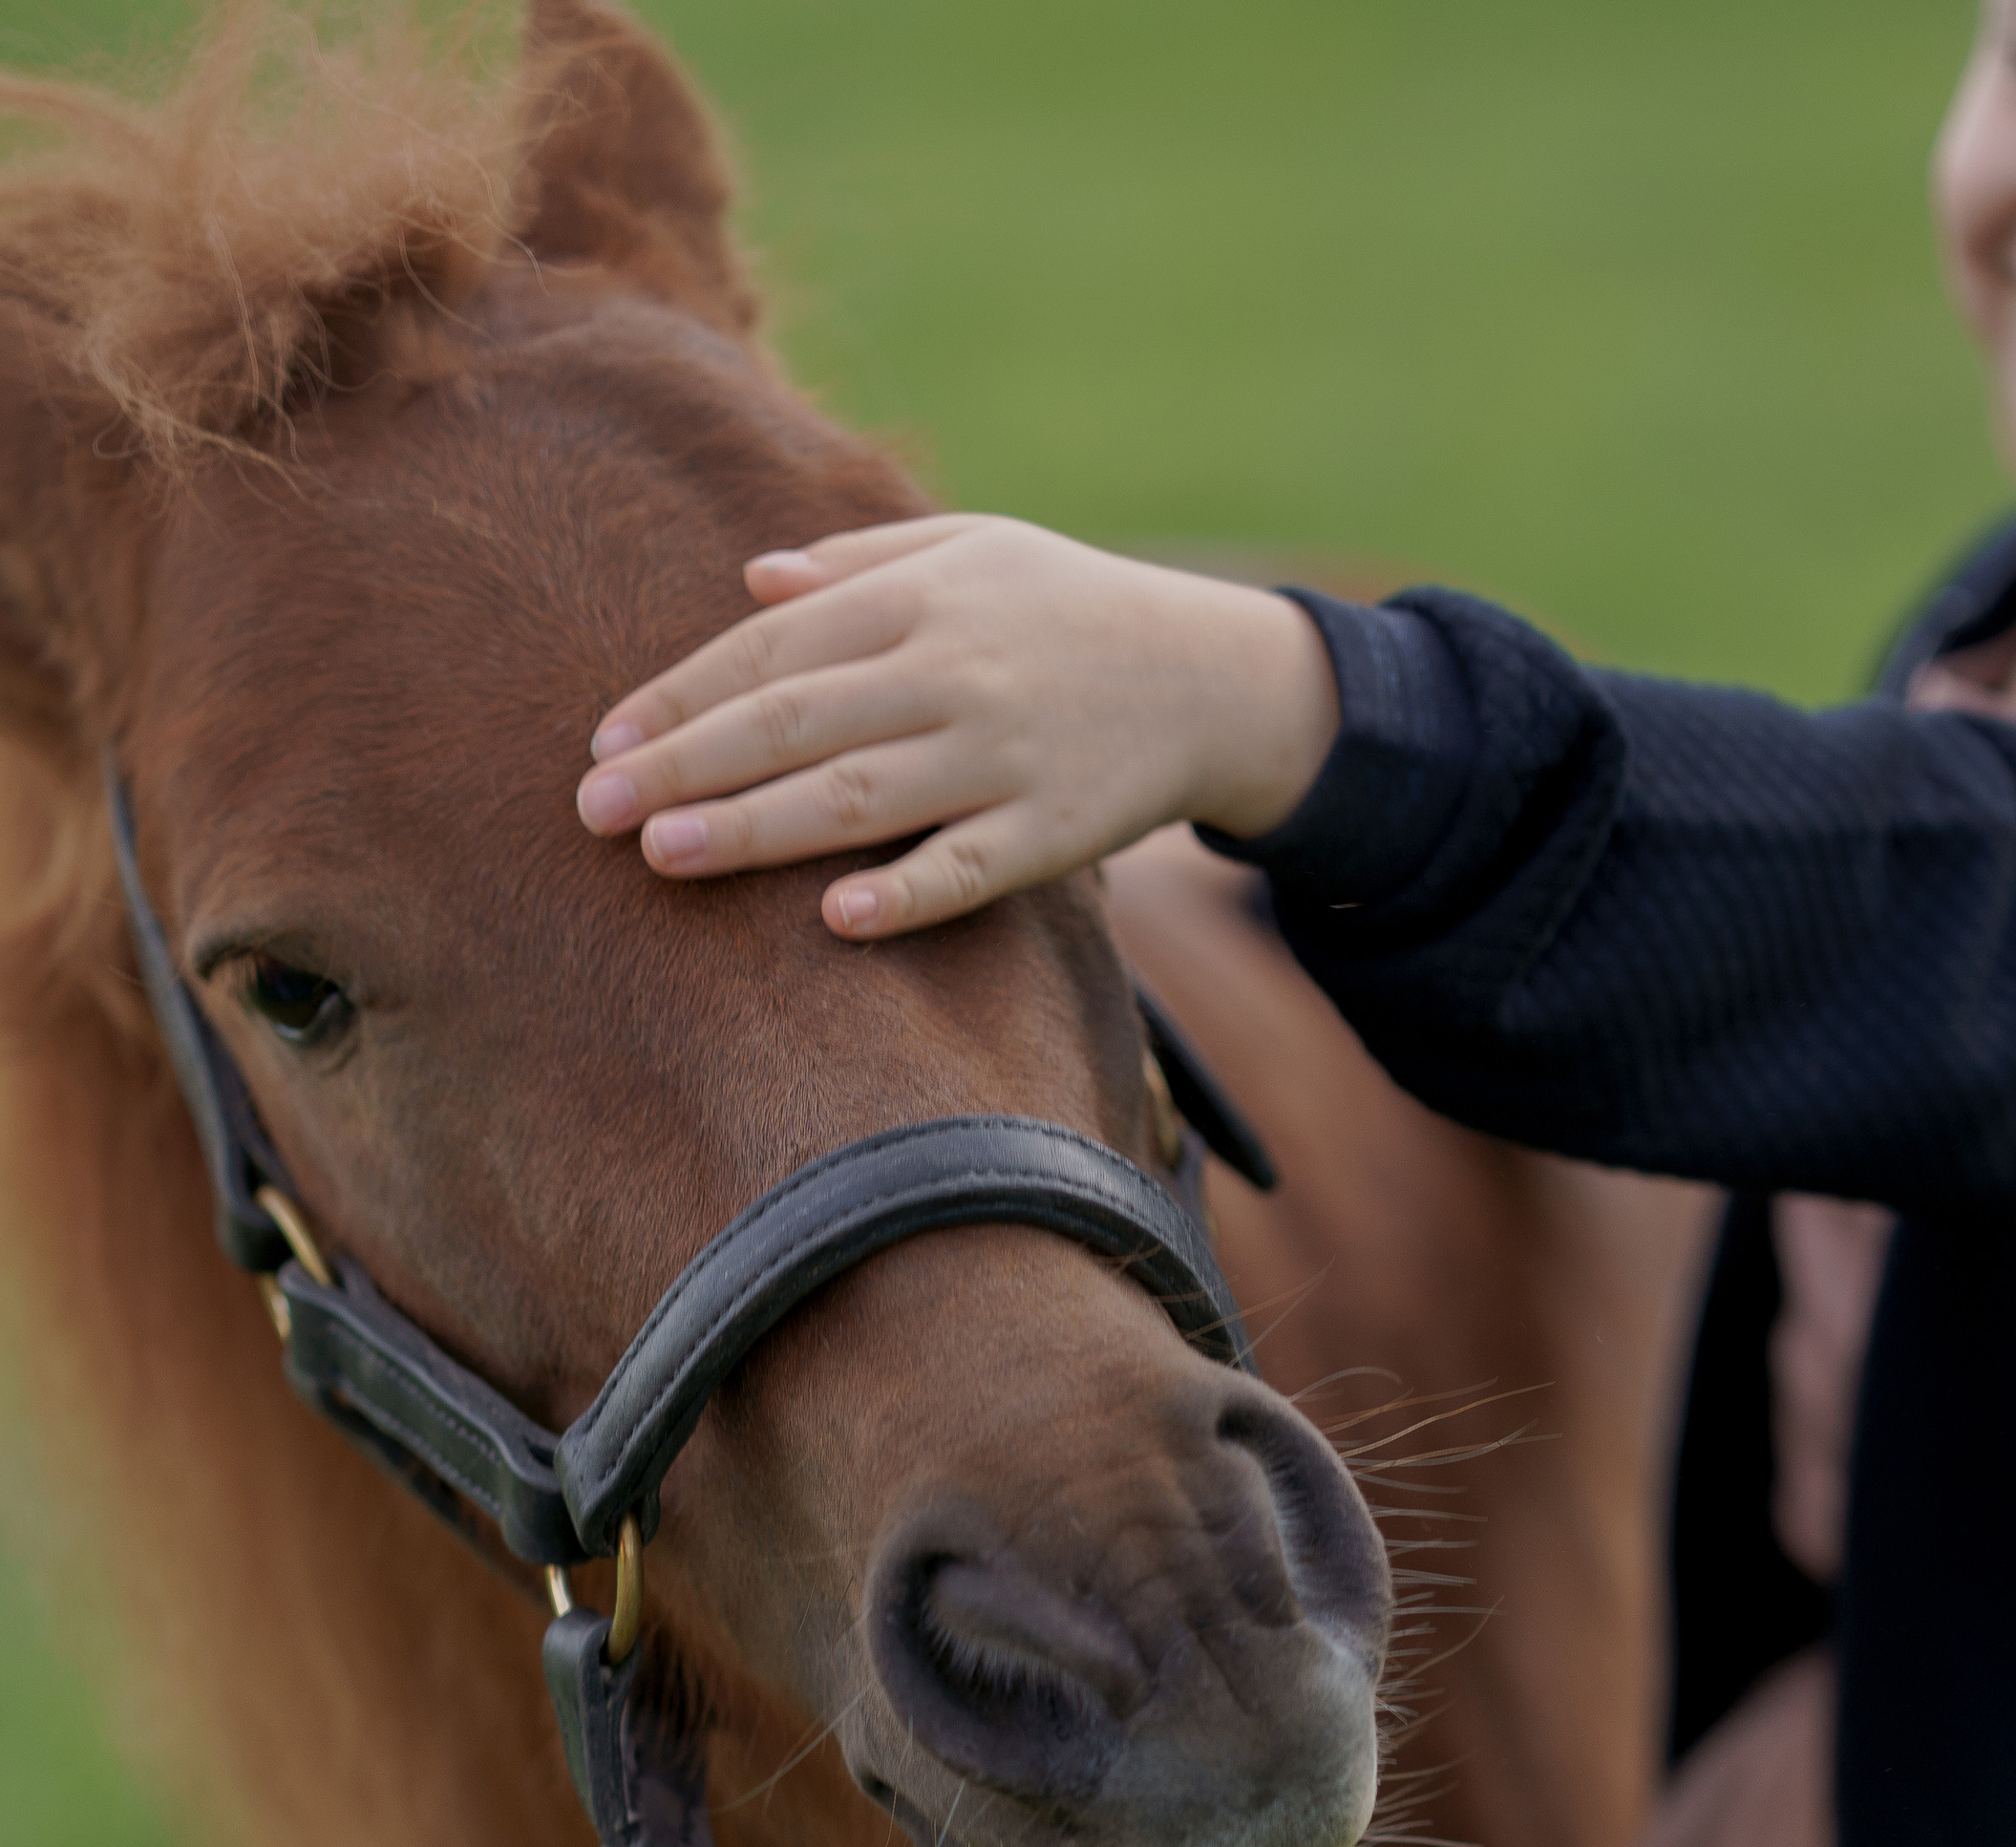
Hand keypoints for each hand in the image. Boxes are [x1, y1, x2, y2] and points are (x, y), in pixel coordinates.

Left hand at [574, 514, 1341, 936]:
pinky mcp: (1056, 828)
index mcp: (918, 596)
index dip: (682, 696)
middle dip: (687, 765)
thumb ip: (862, 561)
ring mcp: (1005, 752)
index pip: (772, 650)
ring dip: (758, 826)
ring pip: (862, 794)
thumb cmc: (1071, 609)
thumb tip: (753, 585)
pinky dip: (907, 891)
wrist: (1213, 672)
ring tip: (665, 857)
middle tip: (594, 813)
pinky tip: (838, 919)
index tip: (605, 743)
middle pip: (795, 721)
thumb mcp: (974, 551)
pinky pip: (971, 866)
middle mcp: (952, 668)